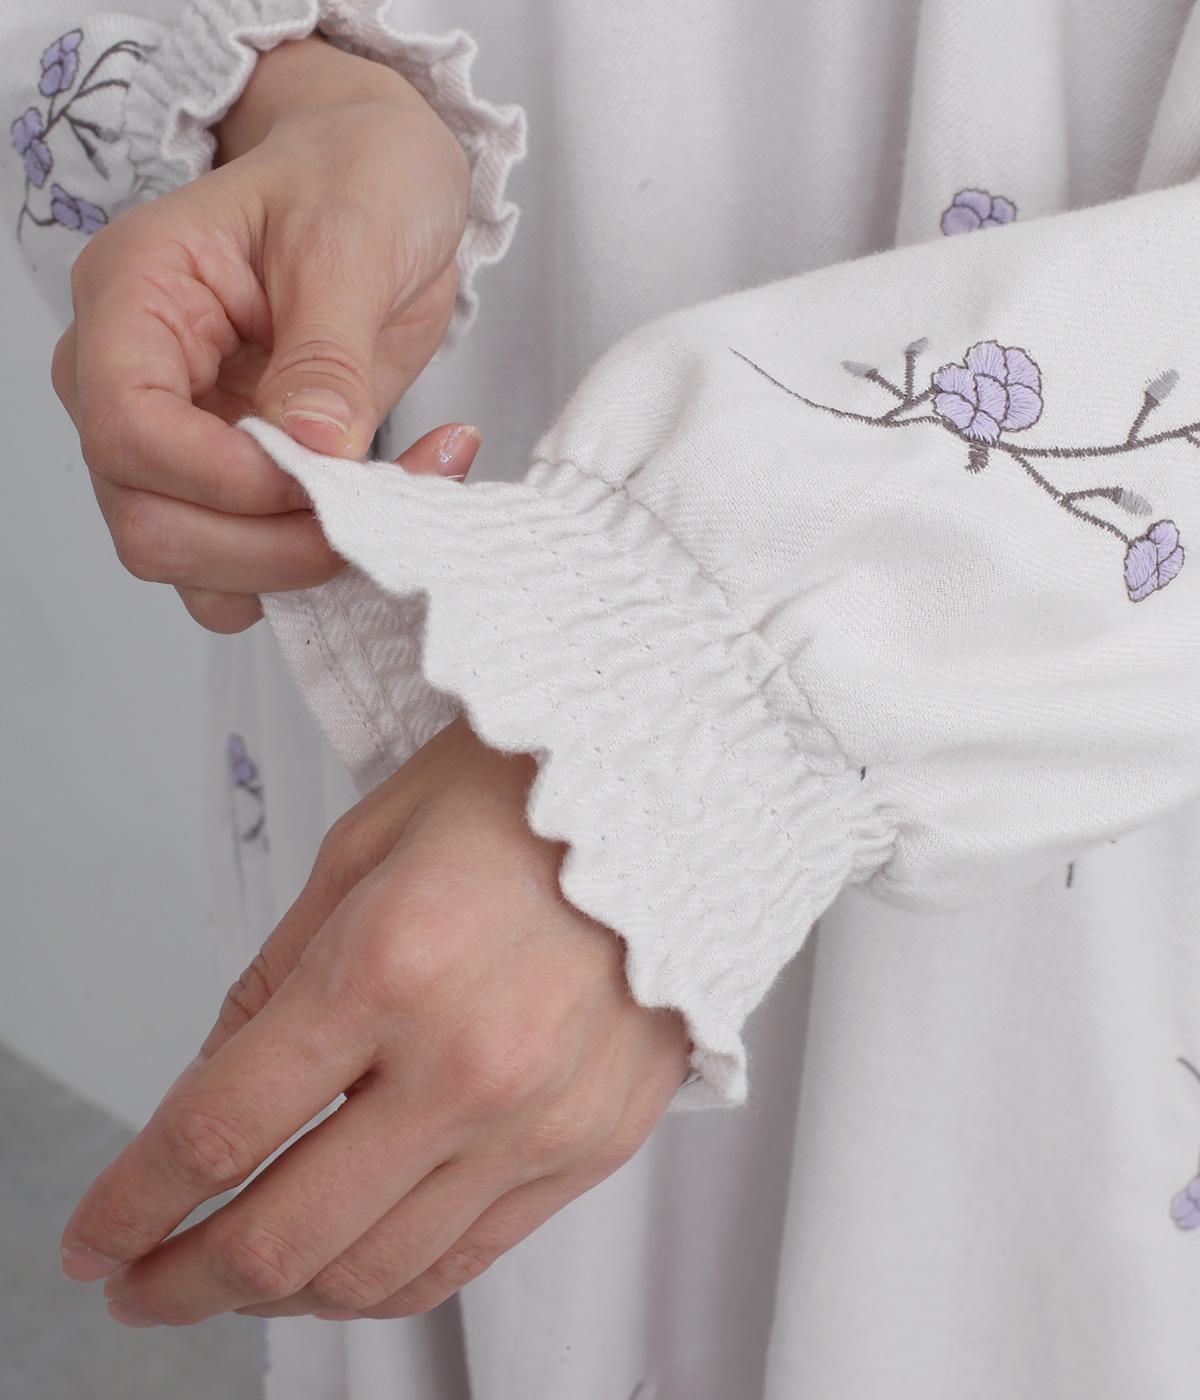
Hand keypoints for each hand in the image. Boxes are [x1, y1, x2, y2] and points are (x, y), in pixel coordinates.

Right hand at [50, 35, 470, 633]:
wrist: (378, 182)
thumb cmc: (351, 176)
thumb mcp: (350, 237)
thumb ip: (328, 352)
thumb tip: (314, 450)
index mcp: (135, 298)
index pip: (128, 429)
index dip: (228, 479)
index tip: (329, 471)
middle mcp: (133, 379)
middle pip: (151, 525)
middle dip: (274, 543)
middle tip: (382, 504)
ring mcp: (179, 441)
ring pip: (194, 566)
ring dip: (301, 567)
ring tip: (400, 500)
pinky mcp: (233, 482)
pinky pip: (246, 570)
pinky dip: (313, 571)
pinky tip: (382, 511)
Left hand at [60, 720, 692, 1324]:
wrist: (680, 793)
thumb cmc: (524, 793)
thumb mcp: (365, 844)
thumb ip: (277, 977)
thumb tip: (214, 1086)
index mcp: (389, 963)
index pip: (219, 1128)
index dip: (131, 1201)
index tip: (95, 1235)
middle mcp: (467, 1063)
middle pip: (284, 1233)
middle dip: (183, 1277)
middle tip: (139, 1283)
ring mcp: (540, 1119)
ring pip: (376, 1272)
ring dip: (280, 1293)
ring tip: (232, 1279)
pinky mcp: (594, 1145)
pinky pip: (470, 1257)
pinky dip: (386, 1282)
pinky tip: (343, 1265)